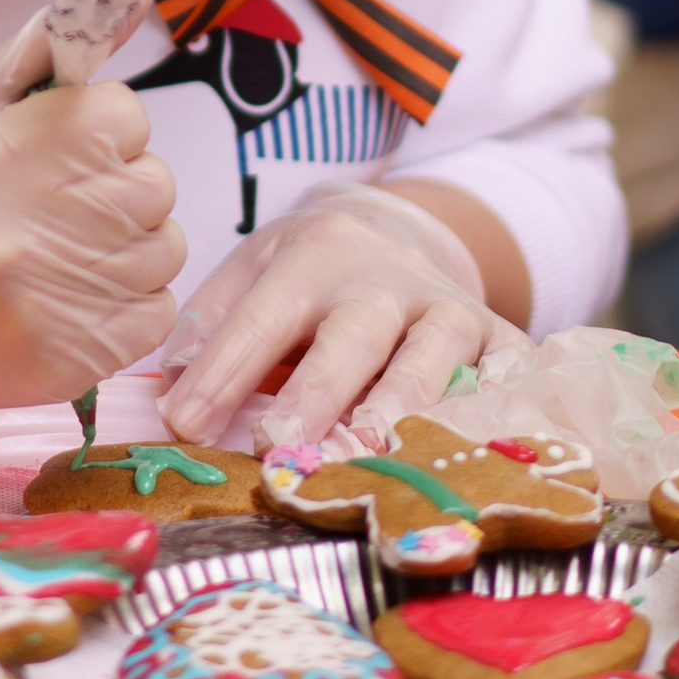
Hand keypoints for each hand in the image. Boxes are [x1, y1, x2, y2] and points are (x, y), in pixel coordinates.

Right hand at [0, 16, 183, 421]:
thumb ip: (45, 47)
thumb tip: (130, 1)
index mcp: (6, 152)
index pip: (124, 118)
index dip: (102, 129)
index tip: (66, 150)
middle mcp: (30, 229)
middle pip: (153, 184)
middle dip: (120, 186)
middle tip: (66, 204)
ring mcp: (54, 302)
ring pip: (165, 249)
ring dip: (131, 245)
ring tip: (69, 251)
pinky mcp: (73, 360)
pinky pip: (157, 313)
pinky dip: (131, 302)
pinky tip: (78, 295)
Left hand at [157, 187, 494, 457]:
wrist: (399, 232)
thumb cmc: (309, 274)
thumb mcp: (253, 271)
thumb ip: (212, 322)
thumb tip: (174, 383)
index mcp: (314, 256)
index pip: (262, 317)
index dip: (223, 371)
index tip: (184, 422)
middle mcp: (385, 277)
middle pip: (352, 335)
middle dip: (315, 391)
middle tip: (275, 440)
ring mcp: (447, 304)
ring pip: (431, 352)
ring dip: (401, 402)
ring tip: (368, 447)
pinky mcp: (496, 334)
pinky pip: (504, 368)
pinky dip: (497, 399)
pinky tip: (479, 435)